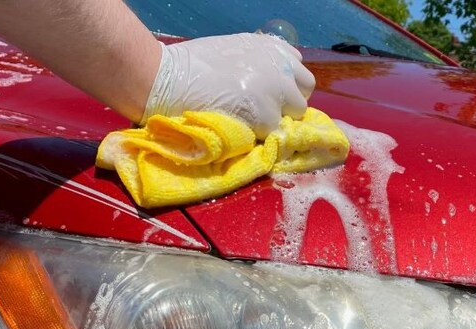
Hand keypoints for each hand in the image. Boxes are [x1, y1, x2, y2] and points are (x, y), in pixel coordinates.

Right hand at [142, 33, 315, 138]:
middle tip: (265, 111)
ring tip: (250, 120)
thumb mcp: (234, 51)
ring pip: (294, 115)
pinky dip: (259, 132)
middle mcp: (281, 66)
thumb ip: (259, 63)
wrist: (170, 77)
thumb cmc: (192, 64)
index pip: (299, 71)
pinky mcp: (268, 115)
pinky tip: (239, 126)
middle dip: (289, 104)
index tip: (271, 95)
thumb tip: (269, 81)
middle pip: (305, 92)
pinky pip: (273, 131)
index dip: (287, 87)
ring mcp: (278, 91)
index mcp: (273, 48)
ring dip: (276, 119)